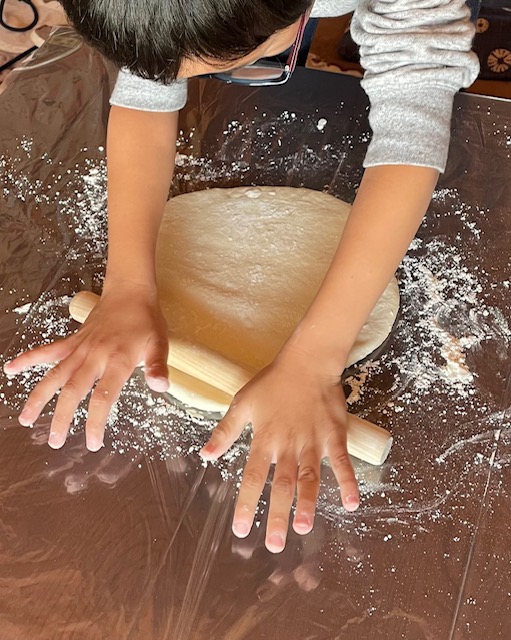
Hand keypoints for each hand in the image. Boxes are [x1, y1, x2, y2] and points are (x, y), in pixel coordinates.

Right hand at [3, 281, 169, 450]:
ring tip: (27, 420)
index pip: (103, 397)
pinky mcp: (73, 340)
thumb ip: (158, 366)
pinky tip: (11, 368)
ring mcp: (80, 348)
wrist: (130, 292)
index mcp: (118, 360)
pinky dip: (29, 358)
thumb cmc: (147, 320)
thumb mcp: (160, 343)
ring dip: (39, 397)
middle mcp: (94, 356)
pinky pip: (48, 351)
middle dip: (62, 418)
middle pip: (72, 391)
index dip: (95, 422)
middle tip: (55, 442)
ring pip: (55, 375)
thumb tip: (161, 387)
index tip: (92, 443)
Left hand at [200, 350, 359, 552]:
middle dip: (277, 515)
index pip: (253, 477)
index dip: (247, 504)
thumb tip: (204, 455)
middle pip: (282, 485)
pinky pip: (341, 462)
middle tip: (275, 545)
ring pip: (309, 478)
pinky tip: (351, 504)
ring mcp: (313, 442)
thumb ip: (225, 431)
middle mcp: (288, 446)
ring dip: (307, 503)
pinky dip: (347, 482)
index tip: (241, 529)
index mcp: (264, 440)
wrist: (307, 362)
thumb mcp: (242, 404)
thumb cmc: (273, 383)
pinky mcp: (334, 436)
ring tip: (304, 528)